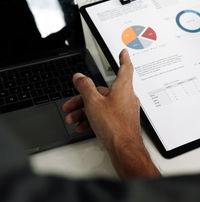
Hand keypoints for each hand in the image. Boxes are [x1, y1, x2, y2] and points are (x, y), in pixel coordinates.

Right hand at [62, 49, 158, 177]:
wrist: (124, 149)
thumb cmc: (114, 126)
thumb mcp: (93, 102)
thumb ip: (85, 87)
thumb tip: (79, 77)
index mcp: (123, 88)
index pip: (126, 67)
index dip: (123, 58)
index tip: (123, 52)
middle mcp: (126, 97)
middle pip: (103, 90)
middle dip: (84, 97)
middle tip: (71, 103)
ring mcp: (125, 110)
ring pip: (102, 104)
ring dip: (85, 110)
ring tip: (72, 118)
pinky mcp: (122, 121)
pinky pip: (105, 115)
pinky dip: (93, 118)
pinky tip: (82, 126)